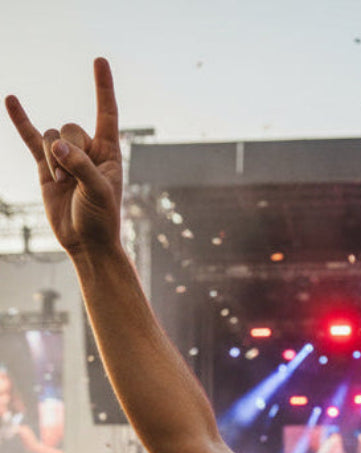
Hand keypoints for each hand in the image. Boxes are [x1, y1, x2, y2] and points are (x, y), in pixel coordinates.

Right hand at [6, 58, 122, 257]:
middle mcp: (88, 150)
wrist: (86, 243)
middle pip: (69, 127)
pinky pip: (30, 139)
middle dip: (67, 150)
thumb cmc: (102, 219)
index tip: (99, 61)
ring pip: (50, 137)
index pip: (106, 113)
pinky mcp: (46, 167)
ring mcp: (66, 157)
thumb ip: (80, 166)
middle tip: (72, 179)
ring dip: (52, 160)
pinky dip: (21, 120)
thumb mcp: (98, 192)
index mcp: (109, 152)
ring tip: (62, 184)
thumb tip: (56, 146)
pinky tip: (11, 100)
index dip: (102, 87)